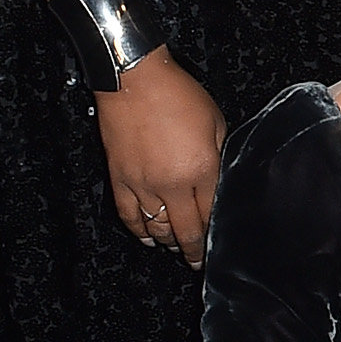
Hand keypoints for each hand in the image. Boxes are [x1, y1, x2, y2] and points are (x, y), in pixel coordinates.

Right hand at [95, 55, 224, 264]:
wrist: (135, 80)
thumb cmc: (178, 95)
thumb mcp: (215, 122)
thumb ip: (220, 155)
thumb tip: (220, 180)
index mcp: (202, 169)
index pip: (212, 214)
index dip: (215, 232)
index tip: (219, 243)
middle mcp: (172, 183)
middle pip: (186, 230)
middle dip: (194, 251)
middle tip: (199, 261)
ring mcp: (143, 184)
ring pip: (157, 228)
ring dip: (168, 242)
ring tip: (177, 248)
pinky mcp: (120, 179)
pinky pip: (129, 216)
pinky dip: (139, 231)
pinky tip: (147, 238)